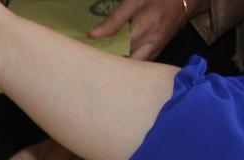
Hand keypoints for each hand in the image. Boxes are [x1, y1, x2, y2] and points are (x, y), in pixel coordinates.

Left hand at [88, 0, 207, 60]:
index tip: (85, 58)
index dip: (101, 57)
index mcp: (144, 31)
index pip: (117, 52)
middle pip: (126, 66)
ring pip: (134, 67)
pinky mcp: (158, 52)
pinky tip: (117, 61)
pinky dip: (129, 65)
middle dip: (109, 68)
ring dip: (119, 68)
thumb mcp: (135, 1)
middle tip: (92, 66)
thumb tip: (92, 35)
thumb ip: (115, 19)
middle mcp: (151, 45)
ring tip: (102, 65)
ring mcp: (156, 51)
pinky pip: (141, 63)